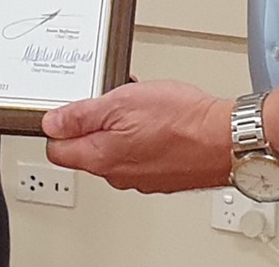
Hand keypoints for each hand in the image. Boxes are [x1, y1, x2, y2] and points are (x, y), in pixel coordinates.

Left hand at [42, 80, 230, 193]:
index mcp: (100, 157)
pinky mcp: (162, 177)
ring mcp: (141, 179)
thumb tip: (52, 123)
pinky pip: (140, 155)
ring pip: (115, 151)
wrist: (225, 139)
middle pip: (87, 150)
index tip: (71, 109)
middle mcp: (117, 175)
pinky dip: (144, 138)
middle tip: (114, 100)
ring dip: (122, 129)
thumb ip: (81, 115)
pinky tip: (161, 121)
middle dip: (95, 124)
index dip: (60, 125)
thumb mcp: (122, 101)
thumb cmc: (181, 120)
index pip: (57, 149)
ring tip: (144, 106)